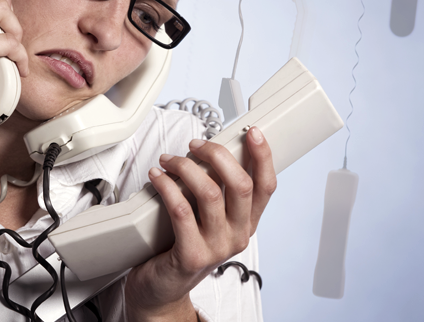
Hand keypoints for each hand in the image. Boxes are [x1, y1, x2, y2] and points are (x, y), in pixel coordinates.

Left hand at [124, 127, 276, 320]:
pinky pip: (181, 211)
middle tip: (195, 145)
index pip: (266, 187)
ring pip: (210, 193)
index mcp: (246, 223)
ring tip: (168, 160)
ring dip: (186, 167)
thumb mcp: (208, 219)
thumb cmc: (182, 246)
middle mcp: (238, 236)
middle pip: (241, 185)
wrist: (162, 289)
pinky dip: (167, 186)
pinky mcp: (191, 255)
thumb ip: (215, 191)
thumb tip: (207, 152)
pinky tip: (157, 176)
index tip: (253, 132)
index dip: (264, 157)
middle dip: (217, 154)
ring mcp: (217, 248)